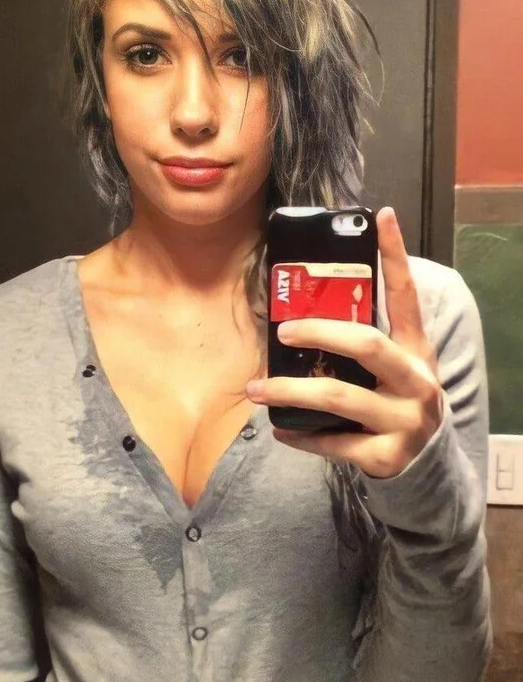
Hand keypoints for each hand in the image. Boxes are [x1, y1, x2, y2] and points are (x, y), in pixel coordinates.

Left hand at [246, 207, 444, 478]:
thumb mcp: (395, 368)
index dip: (395, 255)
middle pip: (366, 344)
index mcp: (417, 350)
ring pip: (337, 395)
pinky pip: (332, 441)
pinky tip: (280, 429)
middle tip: (283, 330)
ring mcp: (404, 420)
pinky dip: (300, 435)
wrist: (425, 465)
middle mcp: (417, 381)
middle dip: (318, 332)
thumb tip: (300, 310)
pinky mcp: (386, 456)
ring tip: (255, 389)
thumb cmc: (395, 401)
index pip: (406, 296)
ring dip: (288, 390)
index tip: (382, 217)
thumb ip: (364, 342)